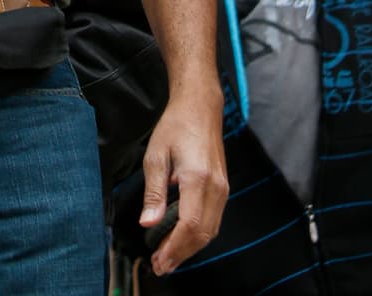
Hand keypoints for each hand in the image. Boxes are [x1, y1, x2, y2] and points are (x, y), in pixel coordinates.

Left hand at [139, 90, 227, 275]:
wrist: (200, 107)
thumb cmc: (176, 126)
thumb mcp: (156, 155)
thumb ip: (154, 192)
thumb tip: (148, 223)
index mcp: (197, 178)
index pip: (189, 225)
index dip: (174, 248)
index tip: (158, 260)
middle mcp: (215, 187)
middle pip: (202, 234)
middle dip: (181, 254)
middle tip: (160, 265)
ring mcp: (222, 188)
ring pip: (211, 230)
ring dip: (190, 248)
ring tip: (169, 257)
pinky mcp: (223, 188)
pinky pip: (214, 220)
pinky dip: (199, 235)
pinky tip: (183, 239)